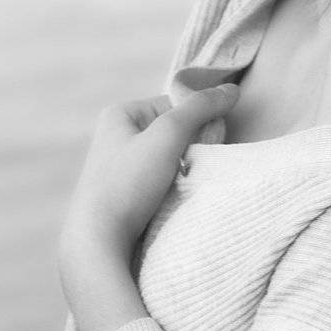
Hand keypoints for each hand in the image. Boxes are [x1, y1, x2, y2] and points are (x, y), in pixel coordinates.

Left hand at [59, 83, 239, 260]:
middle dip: (189, 149)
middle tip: (189, 169)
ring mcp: (120, 166)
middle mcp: (117, 135)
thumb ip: (200, 108)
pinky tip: (169, 201)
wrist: (99, 239)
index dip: (196, 123)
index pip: (176, 105)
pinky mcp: (125, 193)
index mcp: (120, 114)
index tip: (200, 146)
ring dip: (183, 171)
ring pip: (170, 159)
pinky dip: (172, 189)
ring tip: (178, 188)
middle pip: (174, 132)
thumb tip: (232, 91)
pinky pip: (160, 181)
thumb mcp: (167, 136)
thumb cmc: (128, 182)